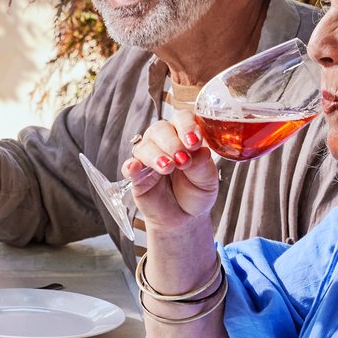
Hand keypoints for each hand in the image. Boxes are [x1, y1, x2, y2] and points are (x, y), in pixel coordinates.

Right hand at [125, 109, 218, 229]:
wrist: (185, 218)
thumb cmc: (197, 193)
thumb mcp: (208, 180)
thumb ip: (202, 164)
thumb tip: (198, 152)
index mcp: (184, 136)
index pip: (182, 119)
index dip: (187, 127)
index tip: (194, 142)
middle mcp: (164, 143)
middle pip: (160, 129)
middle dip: (172, 143)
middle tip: (183, 160)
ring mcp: (148, 158)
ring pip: (145, 146)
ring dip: (156, 155)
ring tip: (167, 167)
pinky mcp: (137, 176)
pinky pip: (129, 167)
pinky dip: (131, 166)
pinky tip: (135, 168)